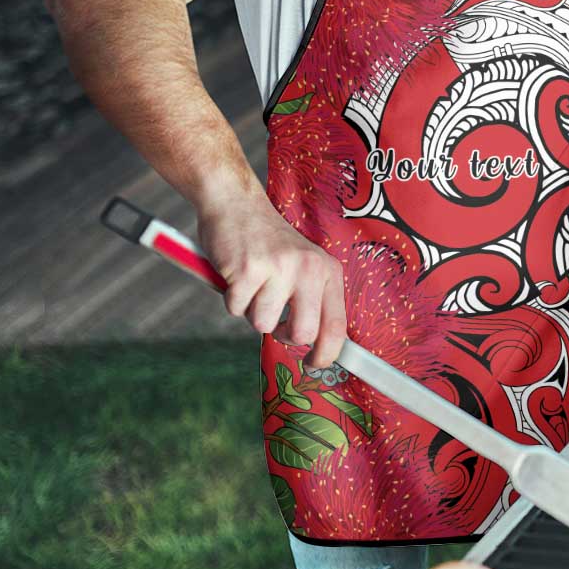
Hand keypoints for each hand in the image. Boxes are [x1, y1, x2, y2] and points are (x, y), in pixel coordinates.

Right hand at [196, 194, 346, 370]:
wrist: (236, 203)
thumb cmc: (268, 243)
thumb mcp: (303, 265)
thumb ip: (312, 300)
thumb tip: (318, 347)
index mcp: (327, 270)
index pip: (337, 325)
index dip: (327, 354)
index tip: (314, 365)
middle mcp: (309, 269)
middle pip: (303, 333)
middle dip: (283, 336)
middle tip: (274, 321)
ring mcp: (279, 268)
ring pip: (263, 324)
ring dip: (252, 311)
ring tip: (253, 283)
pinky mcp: (248, 269)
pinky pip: (236, 309)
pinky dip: (231, 299)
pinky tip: (236, 274)